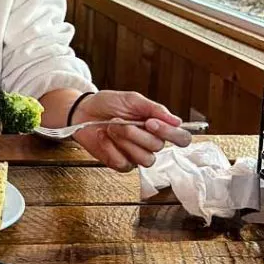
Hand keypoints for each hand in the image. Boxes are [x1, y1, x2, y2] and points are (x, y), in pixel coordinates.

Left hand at [71, 90, 191, 170]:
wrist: (82, 111)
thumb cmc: (108, 104)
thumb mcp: (132, 99)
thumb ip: (154, 109)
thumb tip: (177, 121)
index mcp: (158, 127)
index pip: (181, 138)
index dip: (170, 133)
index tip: (150, 122)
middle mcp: (150, 143)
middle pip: (158, 147)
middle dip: (136, 133)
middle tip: (119, 121)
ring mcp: (135, 155)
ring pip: (145, 159)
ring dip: (125, 141)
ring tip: (111, 127)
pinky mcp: (120, 163)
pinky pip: (123, 163)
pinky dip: (110, 147)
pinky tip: (103, 136)